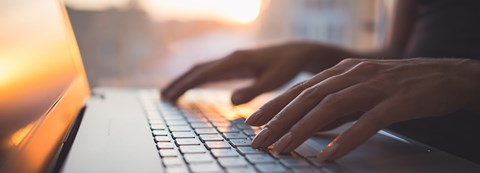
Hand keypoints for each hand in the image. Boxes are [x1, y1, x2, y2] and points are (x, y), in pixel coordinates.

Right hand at [162, 41, 349, 104]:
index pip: (205, 73)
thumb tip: (230, 101)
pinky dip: (198, 79)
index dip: (186, 85)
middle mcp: (231, 58)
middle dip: (179, 82)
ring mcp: (232, 60)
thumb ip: (253, 90)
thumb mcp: (274, 81)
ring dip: (186, 81)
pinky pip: (211, 71)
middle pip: (198, 69)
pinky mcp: (236, 64)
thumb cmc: (288, 67)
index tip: (171, 95)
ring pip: (202, 69)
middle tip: (163, 97)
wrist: (297, 53)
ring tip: (170, 93)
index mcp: (236, 60)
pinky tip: (192, 87)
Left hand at [246, 58, 479, 160]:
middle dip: (279, 120)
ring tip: (284, 149)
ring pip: (331, 107)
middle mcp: (353, 75)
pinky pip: (368, 121)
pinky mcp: (397, 101)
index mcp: (341, 72)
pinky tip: (330, 154)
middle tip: (259, 141)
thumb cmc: (399, 85)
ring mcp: (374, 86)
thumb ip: (337, 105)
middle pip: (308, 98)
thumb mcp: (361, 90)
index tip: (253, 122)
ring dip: (303, 129)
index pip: (300, 89)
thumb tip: (311, 125)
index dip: (274, 106)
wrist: (445, 75)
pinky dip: (347, 138)